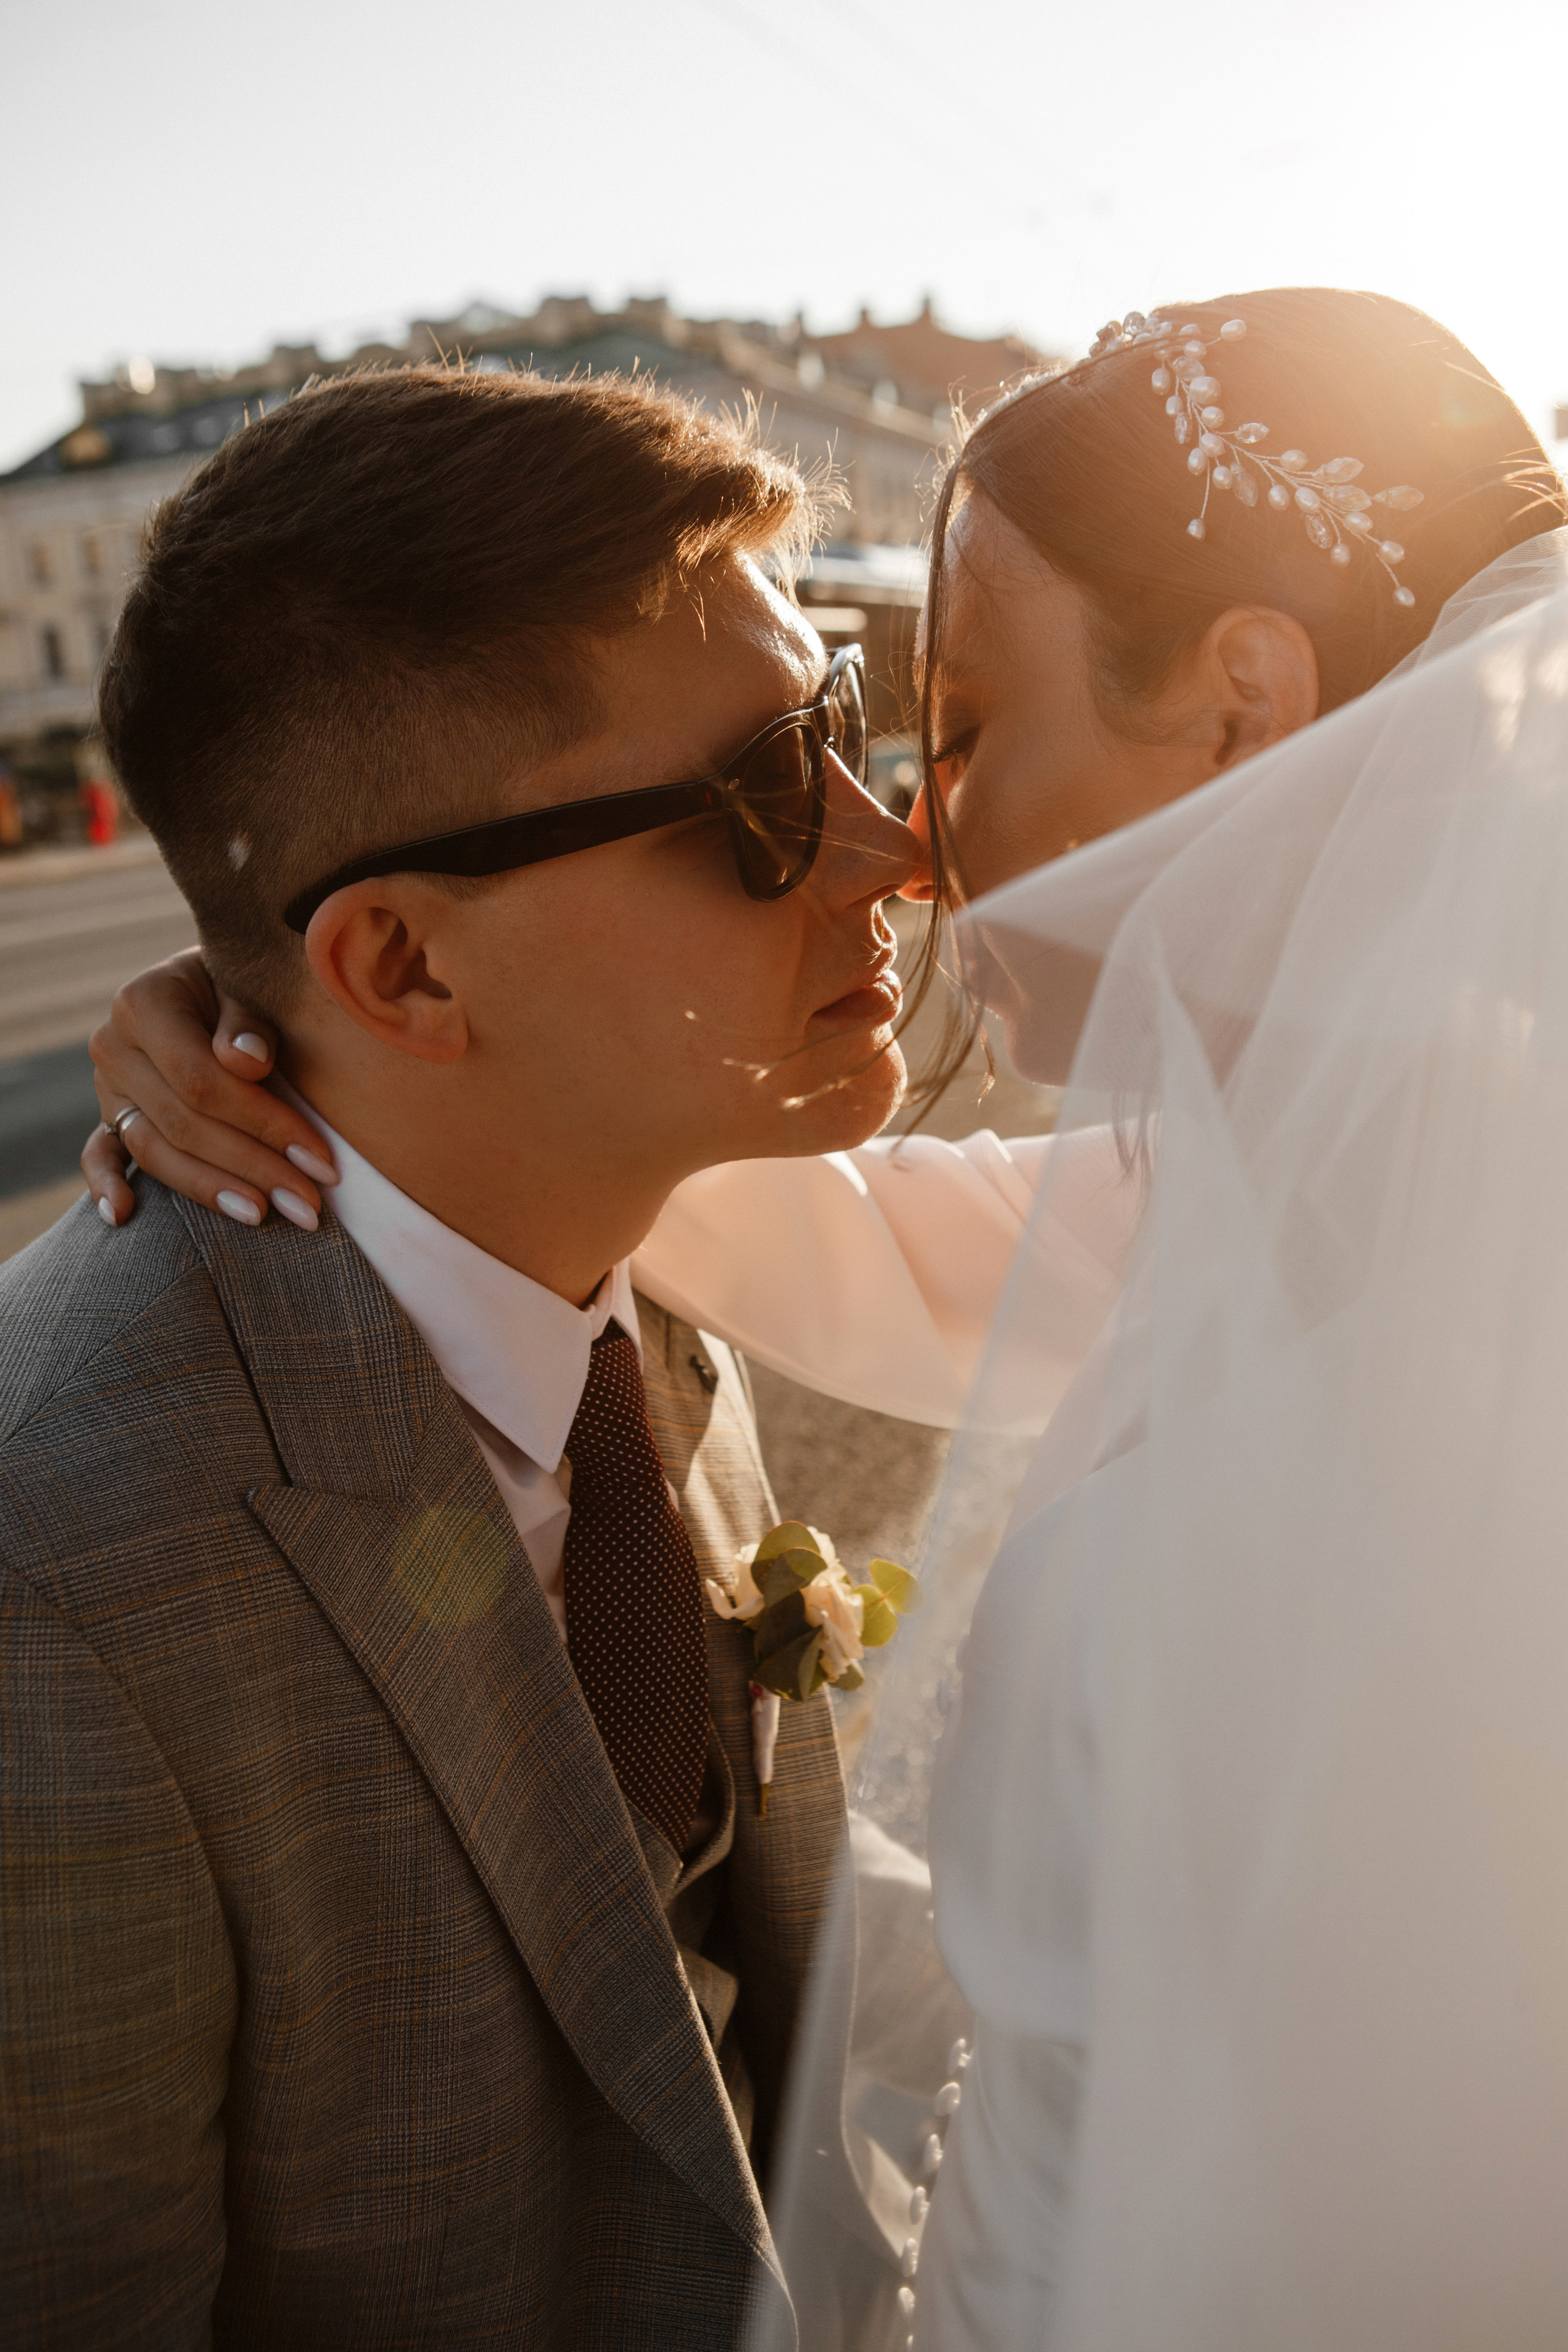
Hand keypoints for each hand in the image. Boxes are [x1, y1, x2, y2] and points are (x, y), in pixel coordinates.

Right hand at [82, 948, 337, 1229]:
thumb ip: (248, 1020)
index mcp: (143, 1003)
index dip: (262, 1124)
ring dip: (210, 1189)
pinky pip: (99, 1154)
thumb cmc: (244, 985)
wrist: (213, 983)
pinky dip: (106, 1185)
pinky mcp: (108, 1116)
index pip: (202, 1080)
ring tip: (263, 1216)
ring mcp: (107, 1087)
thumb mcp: (249, 985)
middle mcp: (114, 1046)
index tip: (319, 1160)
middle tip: (308, 1205)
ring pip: (153, 1151)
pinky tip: (123, 1217)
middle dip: (252, 1168)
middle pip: (183, 1123)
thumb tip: (248, 1062)